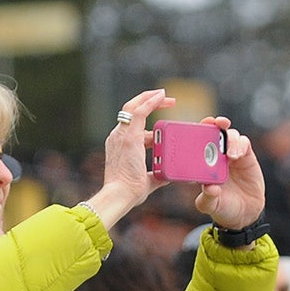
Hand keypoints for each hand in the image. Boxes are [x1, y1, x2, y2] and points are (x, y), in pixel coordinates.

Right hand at [85, 88, 169, 225]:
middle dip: (149, 102)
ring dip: (150, 99)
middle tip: (167, 100)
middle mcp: (118, 136)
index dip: (148, 120)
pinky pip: (139, 112)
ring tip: (165, 95)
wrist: (120, 195)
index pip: (133, 124)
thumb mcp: (149, 179)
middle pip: (131, 111)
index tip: (163, 120)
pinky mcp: (129, 136)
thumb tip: (171, 174)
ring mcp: (122, 135)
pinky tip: (161, 96)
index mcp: (120, 145)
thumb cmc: (130, 191)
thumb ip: (159, 173)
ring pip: (133, 107)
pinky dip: (150, 102)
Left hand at [202, 117, 270, 231]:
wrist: (242, 214)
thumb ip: (208, 198)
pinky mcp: (246, 157)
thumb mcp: (210, 205)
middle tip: (216, 123)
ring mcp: (230, 155)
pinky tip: (237, 154)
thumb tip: (211, 189)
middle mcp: (214, 156)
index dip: (194, 131)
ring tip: (230, 154)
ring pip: (230, 136)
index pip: (195, 141)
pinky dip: (240, 145)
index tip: (192, 126)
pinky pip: (244, 144)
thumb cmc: (221, 207)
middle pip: (214, 132)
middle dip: (214, 124)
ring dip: (230, 139)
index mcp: (199, 163)